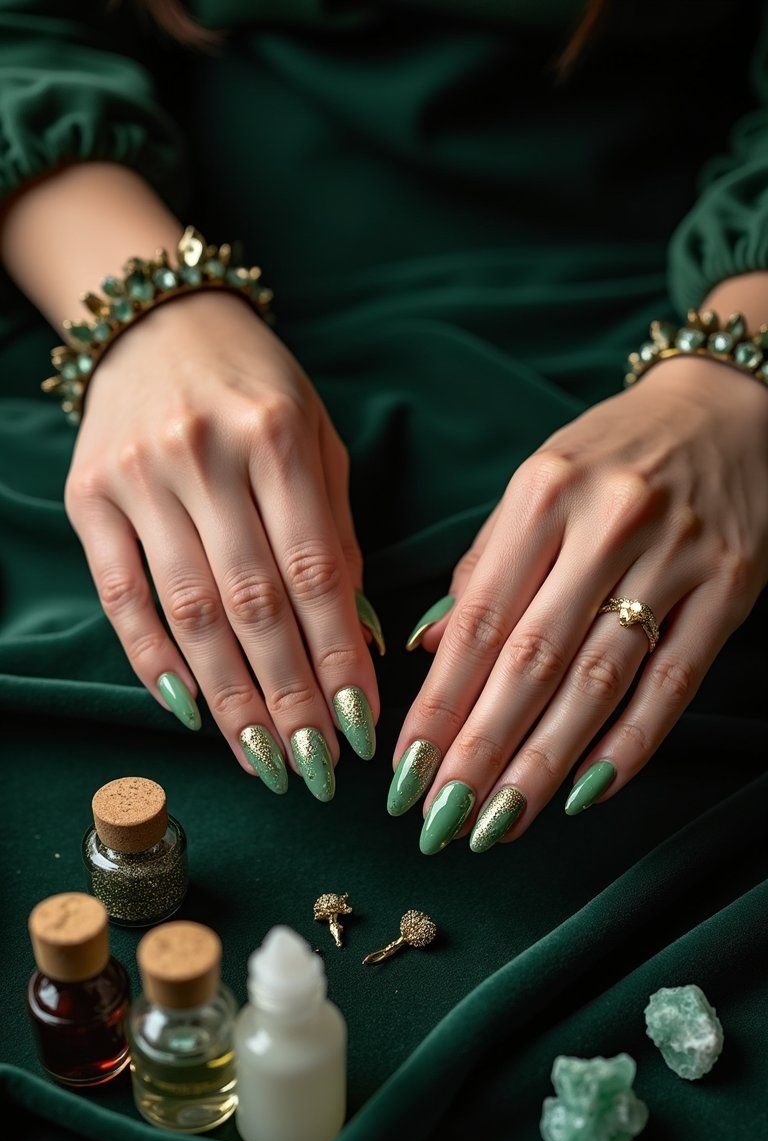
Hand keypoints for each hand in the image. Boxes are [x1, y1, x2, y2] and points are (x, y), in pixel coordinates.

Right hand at [64, 289, 379, 797]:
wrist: (158, 322)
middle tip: (314, 770)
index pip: (314, 573)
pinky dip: (152, 660)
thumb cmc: (258, 391)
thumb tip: (359, 644)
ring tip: (262, 760)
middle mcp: (204, 455)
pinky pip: (121, 596)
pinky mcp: (88, 497)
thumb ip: (337, 537)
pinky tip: (189, 711)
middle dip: (288, 698)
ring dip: (228, 698)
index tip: (360, 729)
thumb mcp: (319, 442)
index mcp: (278, 437)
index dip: (337, 659)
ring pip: (188, 612)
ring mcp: (139, 477)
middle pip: (252, 605)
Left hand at [390, 355, 767, 850]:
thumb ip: (484, 565)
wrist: (729, 405)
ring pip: (598, 681)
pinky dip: (629, 744)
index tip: (405, 773)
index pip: (478, 621)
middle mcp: (606, 523)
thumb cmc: (614, 454)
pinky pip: (673, 682)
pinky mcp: (730, 587)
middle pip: (531, 660)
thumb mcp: (538, 484)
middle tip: (441, 821)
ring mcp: (675, 556)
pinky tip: (585, 793)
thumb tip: (430, 649)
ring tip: (498, 824)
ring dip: (543, 764)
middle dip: (480, 751)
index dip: (438, 706)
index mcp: (543, 493)